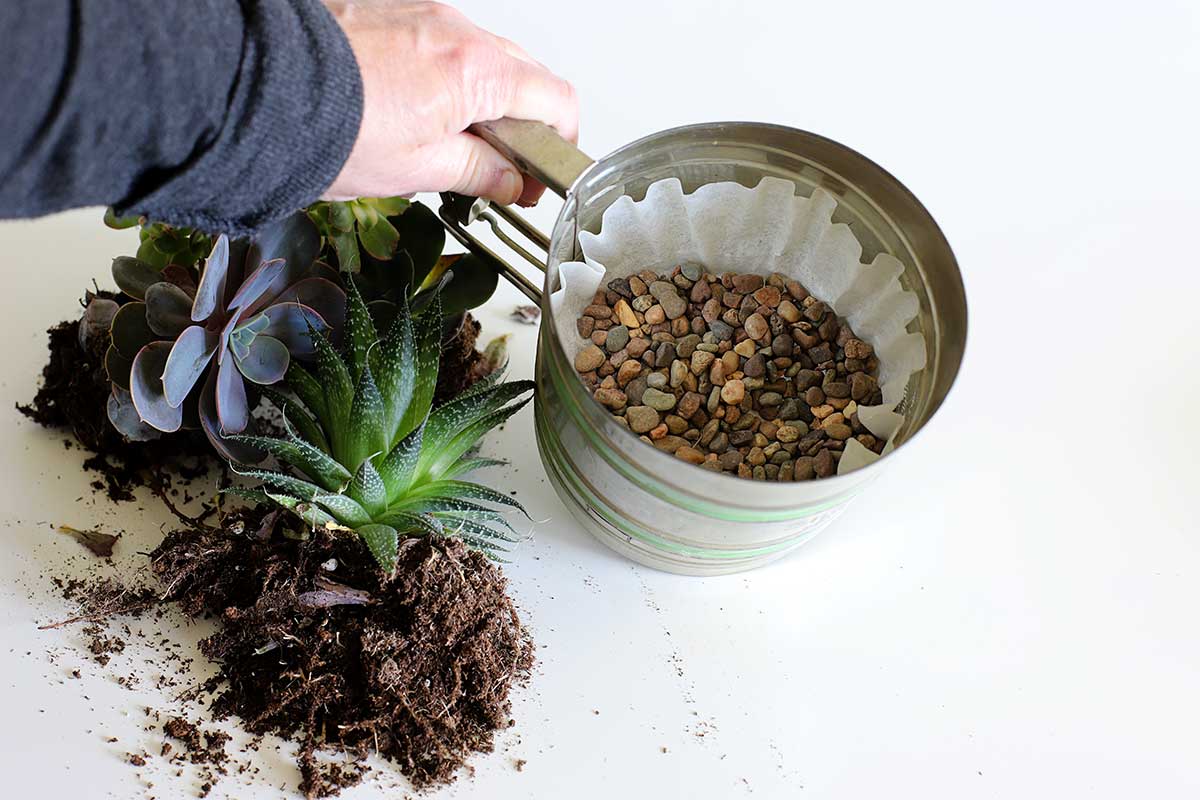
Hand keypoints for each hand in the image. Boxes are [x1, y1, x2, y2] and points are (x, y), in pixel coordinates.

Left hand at [323, 0, 577, 206]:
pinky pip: (436, 39)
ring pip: (479, 55)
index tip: (535, 176)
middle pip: (522, 74)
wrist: (255, 89)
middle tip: (495, 166)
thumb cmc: (329, 127)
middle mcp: (455, 29)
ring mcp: (421, 12)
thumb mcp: (418, 170)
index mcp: (477, 71)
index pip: (555, 100)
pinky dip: (440, 74)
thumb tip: (511, 182)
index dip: (557, 144)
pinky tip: (409, 108)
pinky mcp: (388, 8)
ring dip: (478, 96)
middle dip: (520, 121)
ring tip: (442, 140)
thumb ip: (479, 172)